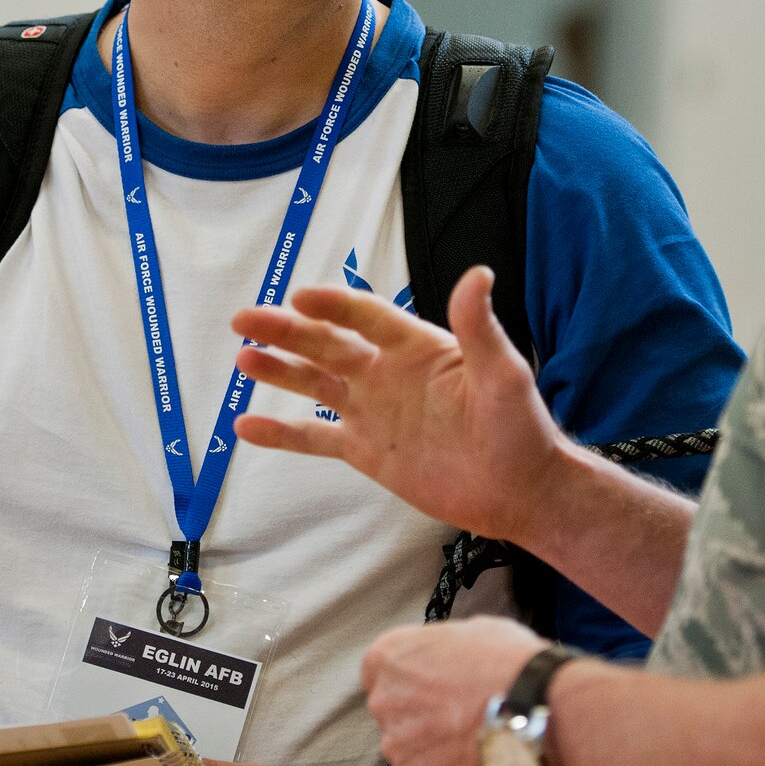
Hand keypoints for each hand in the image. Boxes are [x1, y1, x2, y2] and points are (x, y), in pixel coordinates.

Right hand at [231, 266, 566, 542]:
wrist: (521, 492)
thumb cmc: (521, 428)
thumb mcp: (502, 374)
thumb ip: (480, 328)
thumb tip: (480, 273)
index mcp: (417, 347)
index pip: (367, 317)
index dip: (334, 305)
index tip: (299, 297)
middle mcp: (388, 373)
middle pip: (328, 344)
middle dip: (286, 331)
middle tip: (245, 318)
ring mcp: (374, 411)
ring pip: (315, 384)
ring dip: (280, 370)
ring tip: (242, 358)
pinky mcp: (367, 450)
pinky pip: (316, 438)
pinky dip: (282, 433)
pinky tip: (246, 425)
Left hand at [360, 617, 549, 765]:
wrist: (534, 709)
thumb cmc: (509, 662)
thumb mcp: (472, 631)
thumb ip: (444, 649)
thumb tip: (449, 659)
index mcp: (391, 656)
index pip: (376, 671)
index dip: (405, 681)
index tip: (426, 688)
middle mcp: (383, 700)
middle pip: (392, 712)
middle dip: (419, 716)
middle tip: (458, 717)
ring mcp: (397, 745)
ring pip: (408, 750)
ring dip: (433, 750)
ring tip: (474, 743)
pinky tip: (477, 765)